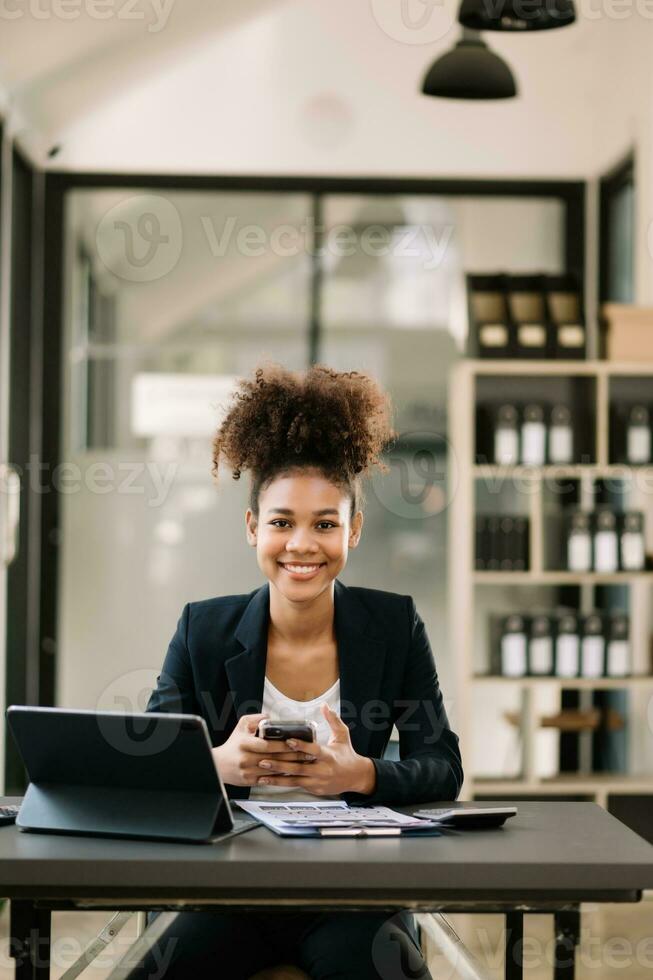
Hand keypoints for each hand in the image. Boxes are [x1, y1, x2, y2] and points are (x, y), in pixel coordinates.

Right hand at [212, 714, 314, 786]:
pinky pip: (269, 779)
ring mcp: (248, 772)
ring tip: (304, 763)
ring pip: (273, 770)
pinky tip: (292, 772)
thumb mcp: (241, 726)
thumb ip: (256, 718)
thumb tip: (269, 716)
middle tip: (308, 753)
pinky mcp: (250, 781)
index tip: (296, 742)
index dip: (282, 745)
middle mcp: (246, 759)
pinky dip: (281, 776)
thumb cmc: (233, 743)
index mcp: (245, 743)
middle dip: (292, 756)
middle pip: (274, 758)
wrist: (219, 765)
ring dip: (290, 767)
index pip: (267, 745)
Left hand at [255, 704, 376, 796]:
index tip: (288, 741)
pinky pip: (296, 786)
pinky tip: (270, 781)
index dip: (301, 746)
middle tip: (263, 760)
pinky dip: (282, 784)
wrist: (356, 777)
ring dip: (277, 777)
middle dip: (280, 764)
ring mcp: (317, 781)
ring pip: (294, 780)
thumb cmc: (347, 755)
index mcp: (329, 756)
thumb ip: (333, 720)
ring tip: (261, 774)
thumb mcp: (343, 735)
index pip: (313, 751)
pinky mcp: (314, 789)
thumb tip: (325, 705)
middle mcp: (322, 770)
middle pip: (299, 768)